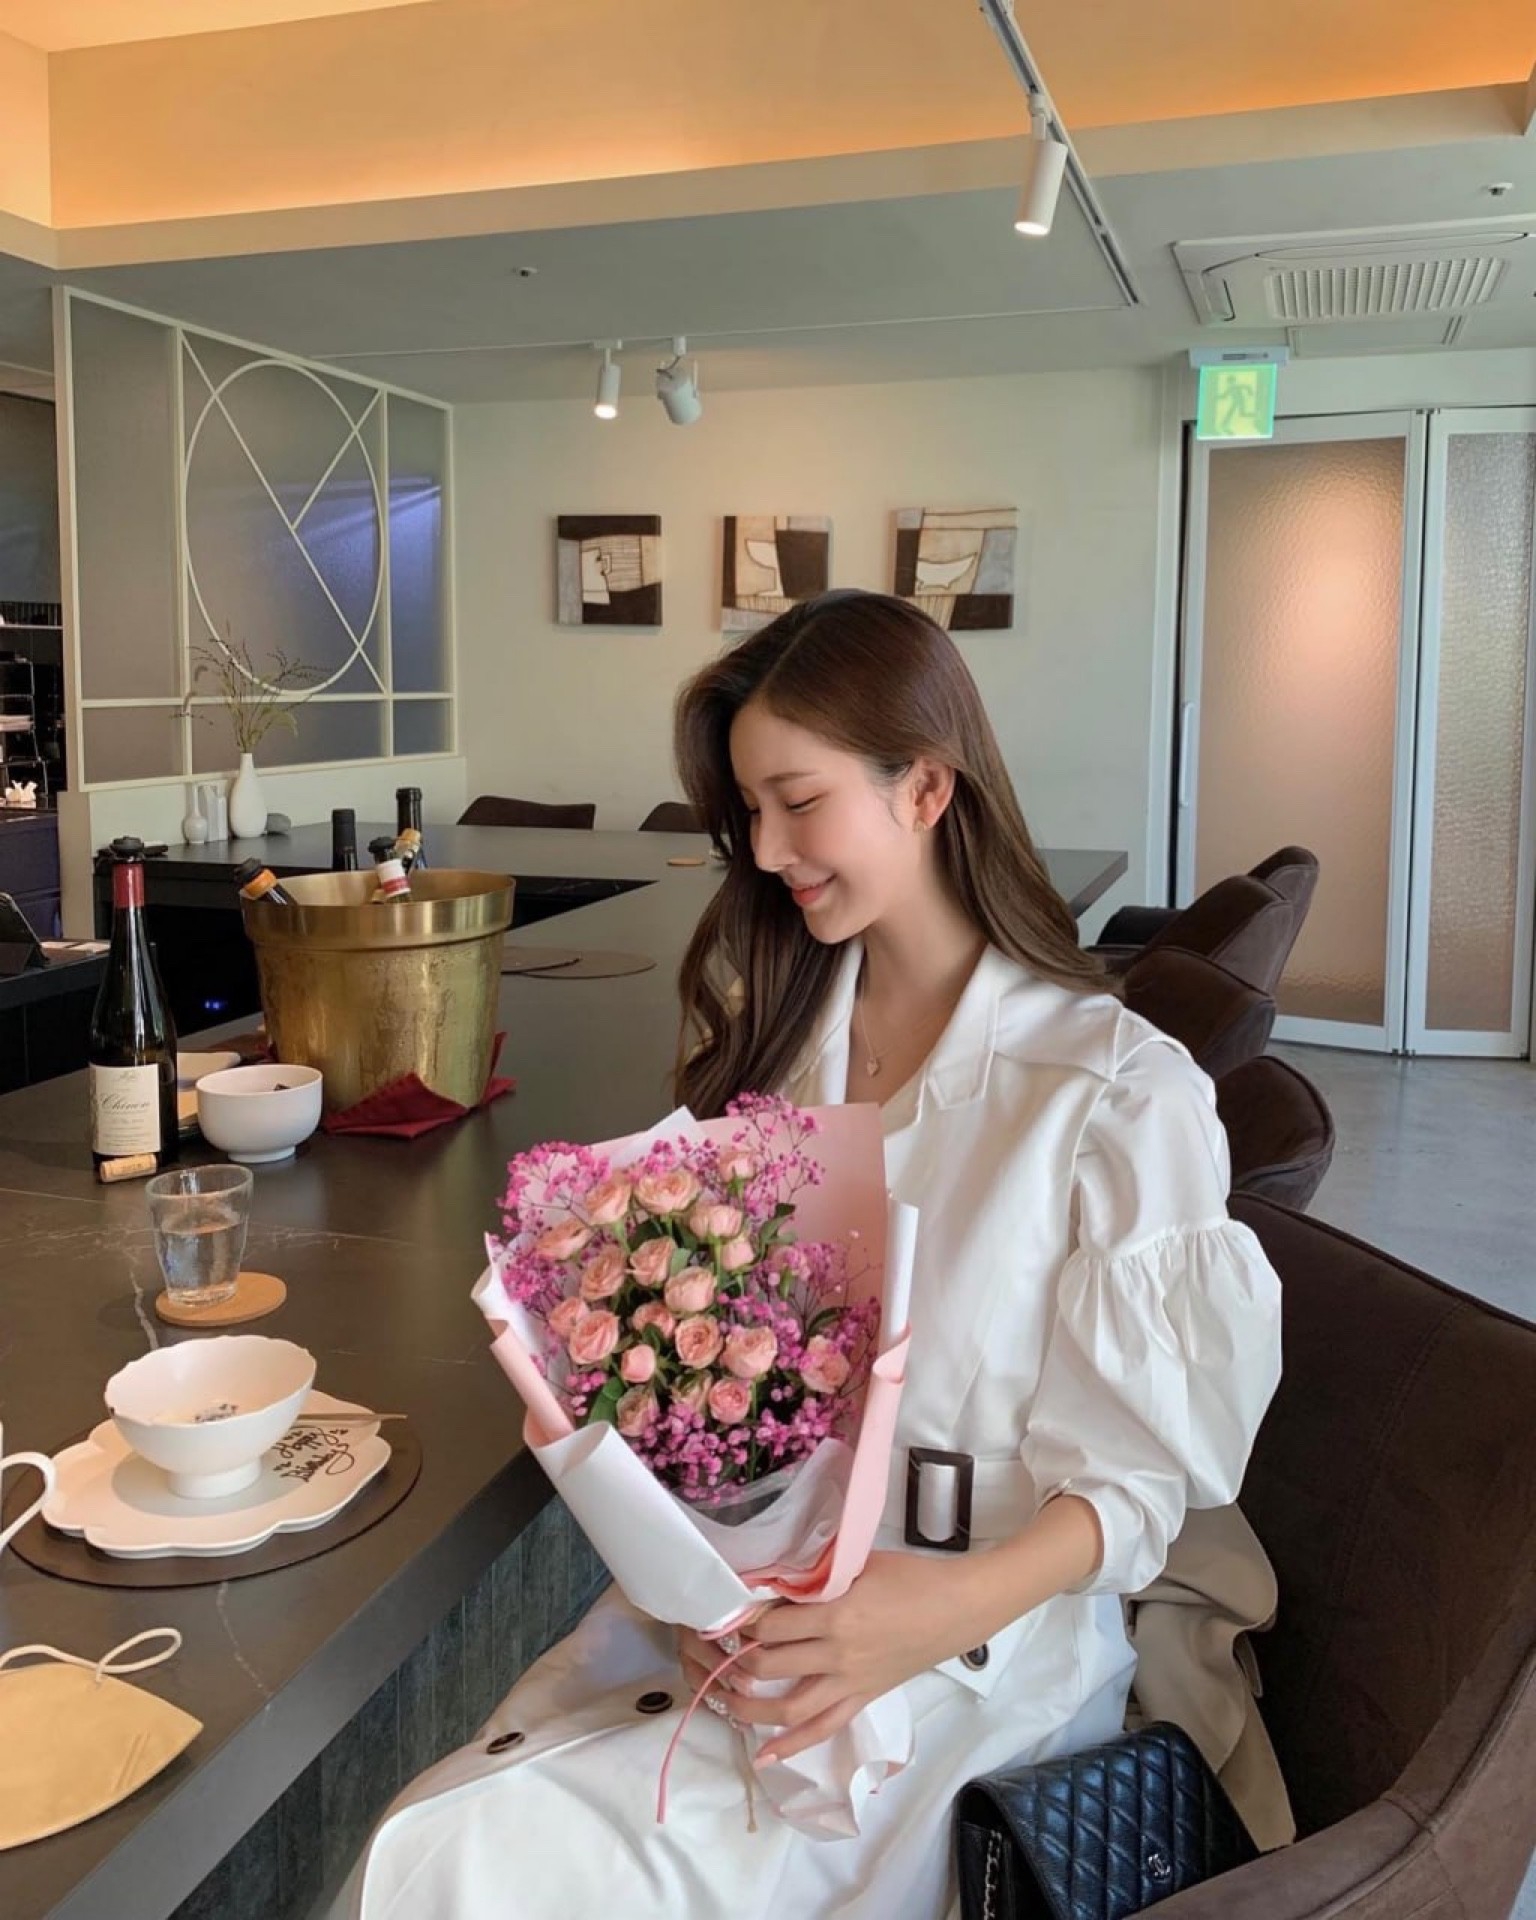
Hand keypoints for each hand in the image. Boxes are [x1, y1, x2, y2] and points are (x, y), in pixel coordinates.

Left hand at [696, 1552, 980, 1765]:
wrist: (955, 1608)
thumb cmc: (909, 1577)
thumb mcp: (858, 1565)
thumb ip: (818, 1578)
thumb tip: (775, 1580)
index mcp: (835, 1614)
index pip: (770, 1625)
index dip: (741, 1621)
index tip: (722, 1613)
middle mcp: (837, 1653)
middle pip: (770, 1665)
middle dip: (734, 1660)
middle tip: (711, 1651)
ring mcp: (850, 1681)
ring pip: (789, 1707)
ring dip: (750, 1707)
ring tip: (721, 1702)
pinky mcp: (862, 1698)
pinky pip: (824, 1728)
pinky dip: (793, 1746)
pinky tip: (765, 1757)